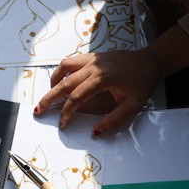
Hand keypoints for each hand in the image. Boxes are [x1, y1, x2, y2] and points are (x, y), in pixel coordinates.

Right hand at [33, 49, 161, 133]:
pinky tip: (61, 81)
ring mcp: (92, 59)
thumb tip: (96, 131)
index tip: (63, 123)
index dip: (67, 112)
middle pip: (64, 83)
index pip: (77, 97)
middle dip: (50, 98)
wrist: (150, 61)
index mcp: (102, 79)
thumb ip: (114, 120)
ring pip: (64, 67)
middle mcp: (94, 67)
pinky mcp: (92, 56)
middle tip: (39, 109)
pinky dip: (62, 71)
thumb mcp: (133, 105)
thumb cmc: (142, 82)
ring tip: (49, 94)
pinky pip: (71, 62)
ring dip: (53, 81)